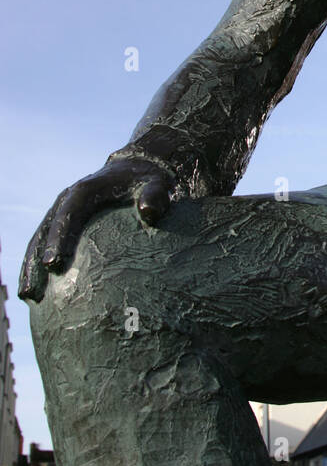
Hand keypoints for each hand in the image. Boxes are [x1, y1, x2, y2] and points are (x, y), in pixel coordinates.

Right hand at [18, 156, 174, 302]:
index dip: (57, 239)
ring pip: (40, 239)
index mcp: (86, 190)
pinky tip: (41, 291)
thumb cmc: (148, 181)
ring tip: (28, 296)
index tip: (53, 264)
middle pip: (45, 231)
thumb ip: (155, 196)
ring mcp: (63, 211)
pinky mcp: (66, 222)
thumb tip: (149, 212)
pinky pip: (48, 243)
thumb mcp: (158, 184)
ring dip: (31, 266)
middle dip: (36, 260)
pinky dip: (41, 263)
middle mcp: (68, 200)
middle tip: (32, 291)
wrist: (138, 169)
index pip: (67, 215)